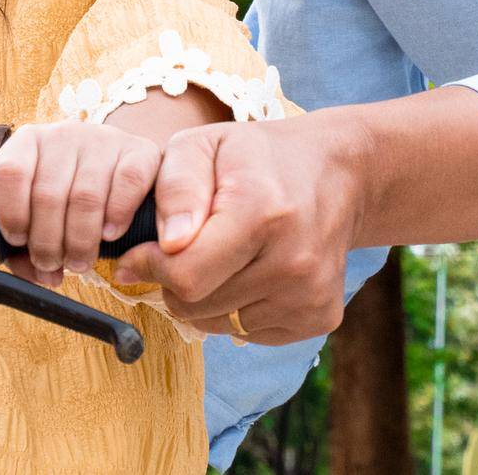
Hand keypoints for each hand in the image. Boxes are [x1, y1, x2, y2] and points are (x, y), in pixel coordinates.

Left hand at [0, 120, 162, 287]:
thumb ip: (27, 246)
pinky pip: (128, 184)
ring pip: (85, 197)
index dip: (11, 213)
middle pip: (48, 195)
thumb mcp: (39, 211)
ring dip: (80, 242)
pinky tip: (109, 235)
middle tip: (52, 266)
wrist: (121, 167)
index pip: (10, 171)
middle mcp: (64, 133)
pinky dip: (117, 216)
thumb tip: (41, 276)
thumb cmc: (70, 196)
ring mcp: (103, 139)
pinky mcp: (140, 149)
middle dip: (47, 243)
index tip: (19, 241)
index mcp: (30, 141)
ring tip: (79, 263)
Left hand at [114, 110, 369, 344]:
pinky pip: (250, 333)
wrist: (336, 173)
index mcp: (261, 213)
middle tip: (185, 248)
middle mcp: (293, 261)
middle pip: (197, 306)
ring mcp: (311, 294)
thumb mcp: (202, 144)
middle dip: (174, 281)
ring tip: (223, 255)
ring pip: (219, 325)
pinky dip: (237, 308)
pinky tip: (252, 271)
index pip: (185, 275)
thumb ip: (174, 187)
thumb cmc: (257, 156)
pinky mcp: (321, 316)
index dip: (150, 266)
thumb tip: (165, 246)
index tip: (141, 251)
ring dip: (206, 297)